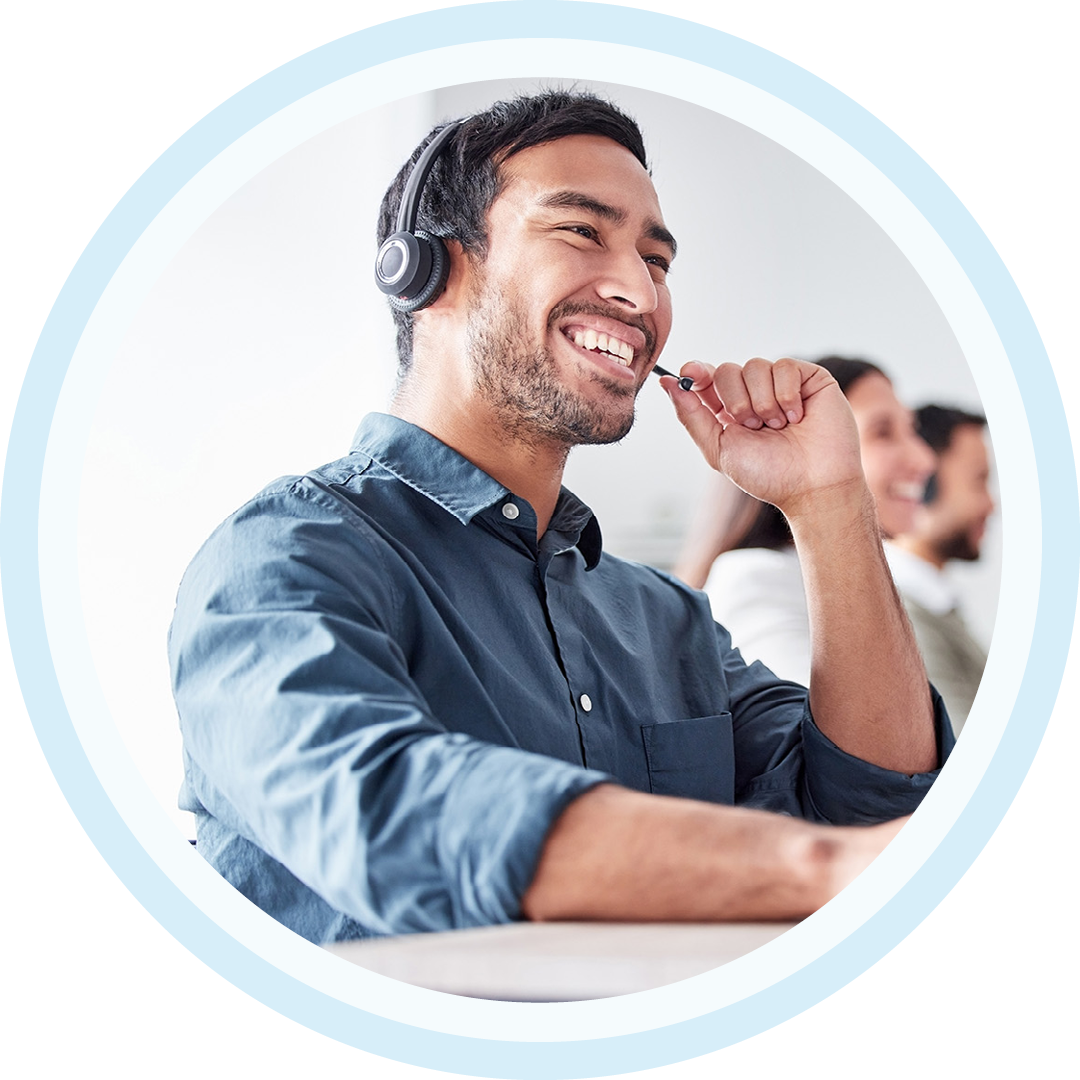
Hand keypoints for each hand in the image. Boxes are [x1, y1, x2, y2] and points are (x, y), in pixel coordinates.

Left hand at [662, 358, 864, 516]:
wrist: (813, 485)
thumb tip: (667, 382)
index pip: (706, 378)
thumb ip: (691, 415)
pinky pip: (784, 366)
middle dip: (735, 400)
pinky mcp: (809, 379)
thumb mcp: (719, 448)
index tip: (690, 374)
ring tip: (778, 426)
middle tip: (753, 425)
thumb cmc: (769, 475)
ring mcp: (782, 385)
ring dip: (763, 402)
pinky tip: (797, 416)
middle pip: (727, 370)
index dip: (696, 372)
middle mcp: (754, 395)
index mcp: (729, 411)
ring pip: (755, 366)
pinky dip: (786, 394)